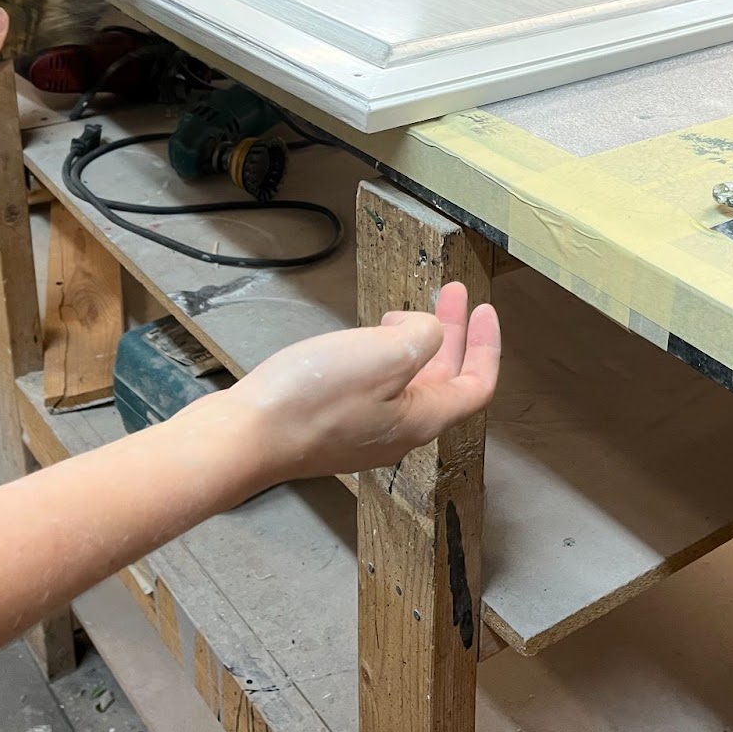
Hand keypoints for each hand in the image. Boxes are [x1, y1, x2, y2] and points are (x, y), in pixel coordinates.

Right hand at [221, 283, 500, 482]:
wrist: (246, 437)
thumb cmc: (313, 399)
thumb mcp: (385, 355)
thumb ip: (423, 339)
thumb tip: (425, 333)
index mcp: (422, 419)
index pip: (476, 385)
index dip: (486, 344)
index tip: (484, 307)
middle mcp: (400, 432)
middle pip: (444, 381)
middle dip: (451, 333)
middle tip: (449, 294)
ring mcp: (365, 432)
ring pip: (409, 383)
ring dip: (416, 343)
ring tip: (402, 314)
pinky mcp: (334, 426)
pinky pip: (377, 387)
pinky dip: (384, 356)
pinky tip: (365, 341)